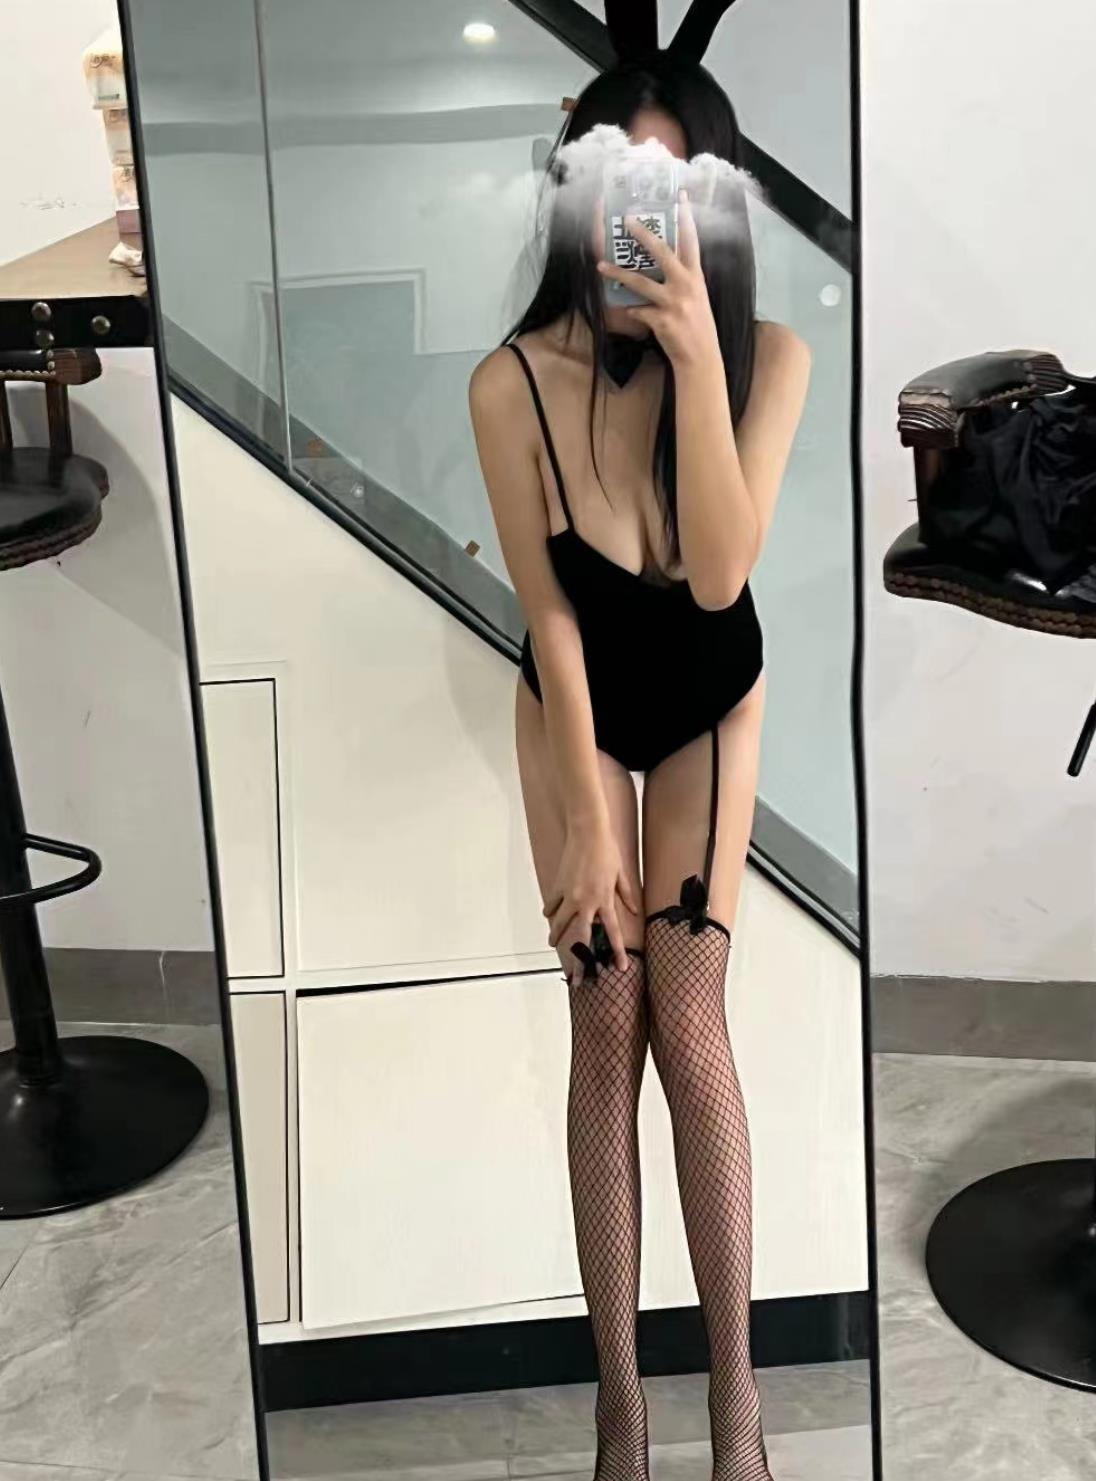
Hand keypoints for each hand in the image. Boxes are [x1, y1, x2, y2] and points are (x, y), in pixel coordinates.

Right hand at [544, 820, 638, 983]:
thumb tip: (634, 910)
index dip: (617, 952)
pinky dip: (551, 911)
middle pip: (582, 938)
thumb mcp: (622, 874)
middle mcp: (586, 903)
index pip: (612, 932)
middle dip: (580, 960)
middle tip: (577, 977)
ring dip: (557, 936)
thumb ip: (627, 894)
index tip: (621, 967)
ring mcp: (569, 896)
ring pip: (560, 924)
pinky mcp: (558, 886)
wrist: (588, 832)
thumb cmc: (607, 851)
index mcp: (604, 900)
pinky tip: (549, 916)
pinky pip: (553, 904)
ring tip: (553, 945)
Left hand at [596, 191, 719, 369]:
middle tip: (627, 220)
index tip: (681, 196)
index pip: (692, 241)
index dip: (687, 218)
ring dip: (618, 273)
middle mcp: (686, 285)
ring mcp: (674, 303)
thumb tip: (664, 265)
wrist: (701, 358)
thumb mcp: (697, 297)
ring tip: (601, 266)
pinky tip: (626, 311)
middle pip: (663, 252)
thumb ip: (683, 279)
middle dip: (643, 235)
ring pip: (641, 282)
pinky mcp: (662, 320)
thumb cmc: (698, 326)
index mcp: (696, 276)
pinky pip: (638, 311)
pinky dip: (631, 311)